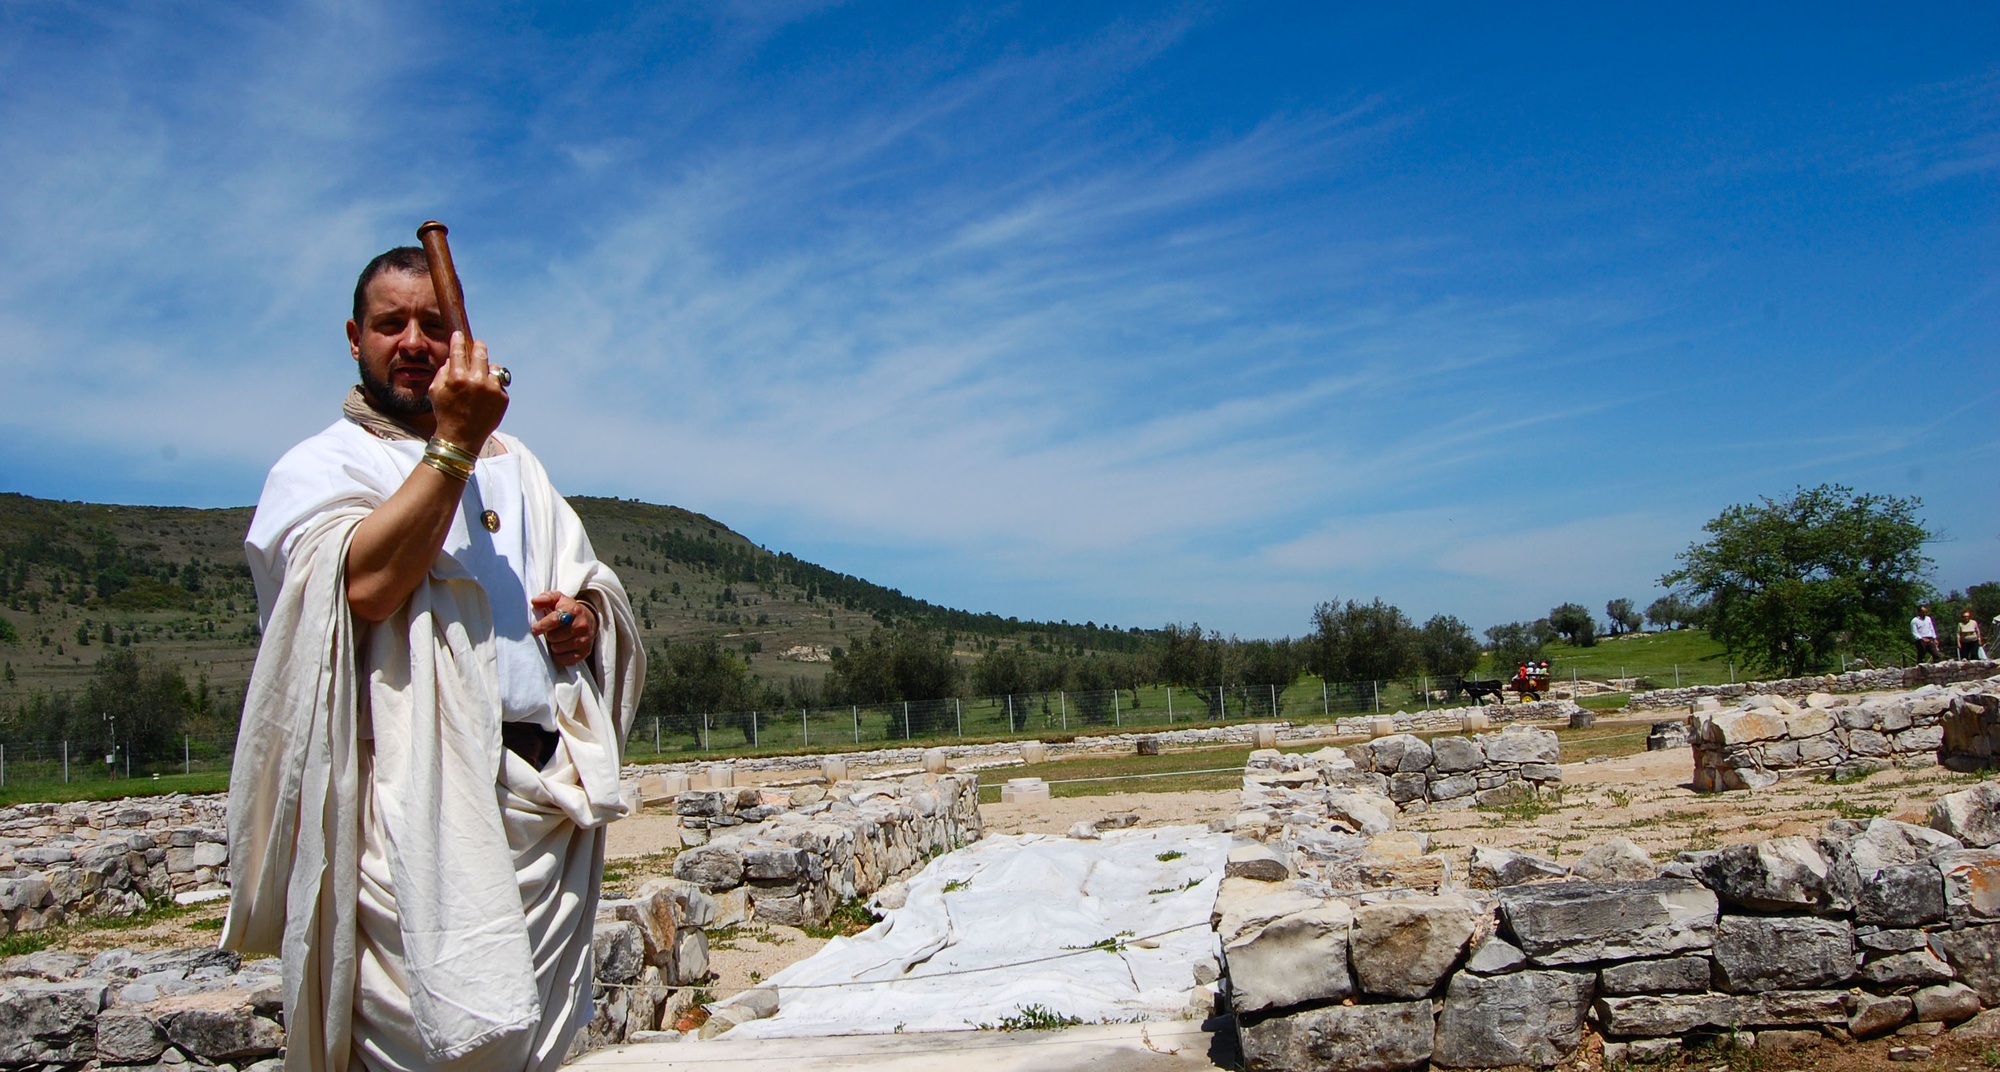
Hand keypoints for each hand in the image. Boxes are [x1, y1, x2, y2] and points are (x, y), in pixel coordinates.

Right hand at [428, 331, 508, 452]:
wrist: (461, 437)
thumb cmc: (445, 413)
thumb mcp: (435, 391)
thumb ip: (443, 371)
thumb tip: (452, 358)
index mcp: (457, 377)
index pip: (459, 351)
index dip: (458, 340)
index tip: (459, 335)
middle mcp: (476, 381)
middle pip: (481, 353)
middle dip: (479, 347)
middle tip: (479, 345)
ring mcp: (492, 389)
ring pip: (494, 368)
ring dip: (488, 369)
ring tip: (481, 378)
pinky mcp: (503, 398)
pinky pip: (500, 384)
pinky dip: (493, 386)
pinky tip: (485, 396)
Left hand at [531, 591, 596, 666]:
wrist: (589, 620)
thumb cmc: (568, 609)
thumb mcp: (558, 599)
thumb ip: (546, 598)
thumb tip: (535, 602)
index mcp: (573, 611)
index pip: (554, 620)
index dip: (542, 625)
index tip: (535, 629)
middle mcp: (581, 625)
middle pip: (553, 637)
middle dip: (549, 635)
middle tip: (553, 631)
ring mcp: (584, 640)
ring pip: (557, 648)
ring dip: (554, 645)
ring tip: (558, 638)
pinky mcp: (585, 652)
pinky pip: (564, 659)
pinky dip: (560, 655)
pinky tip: (563, 647)